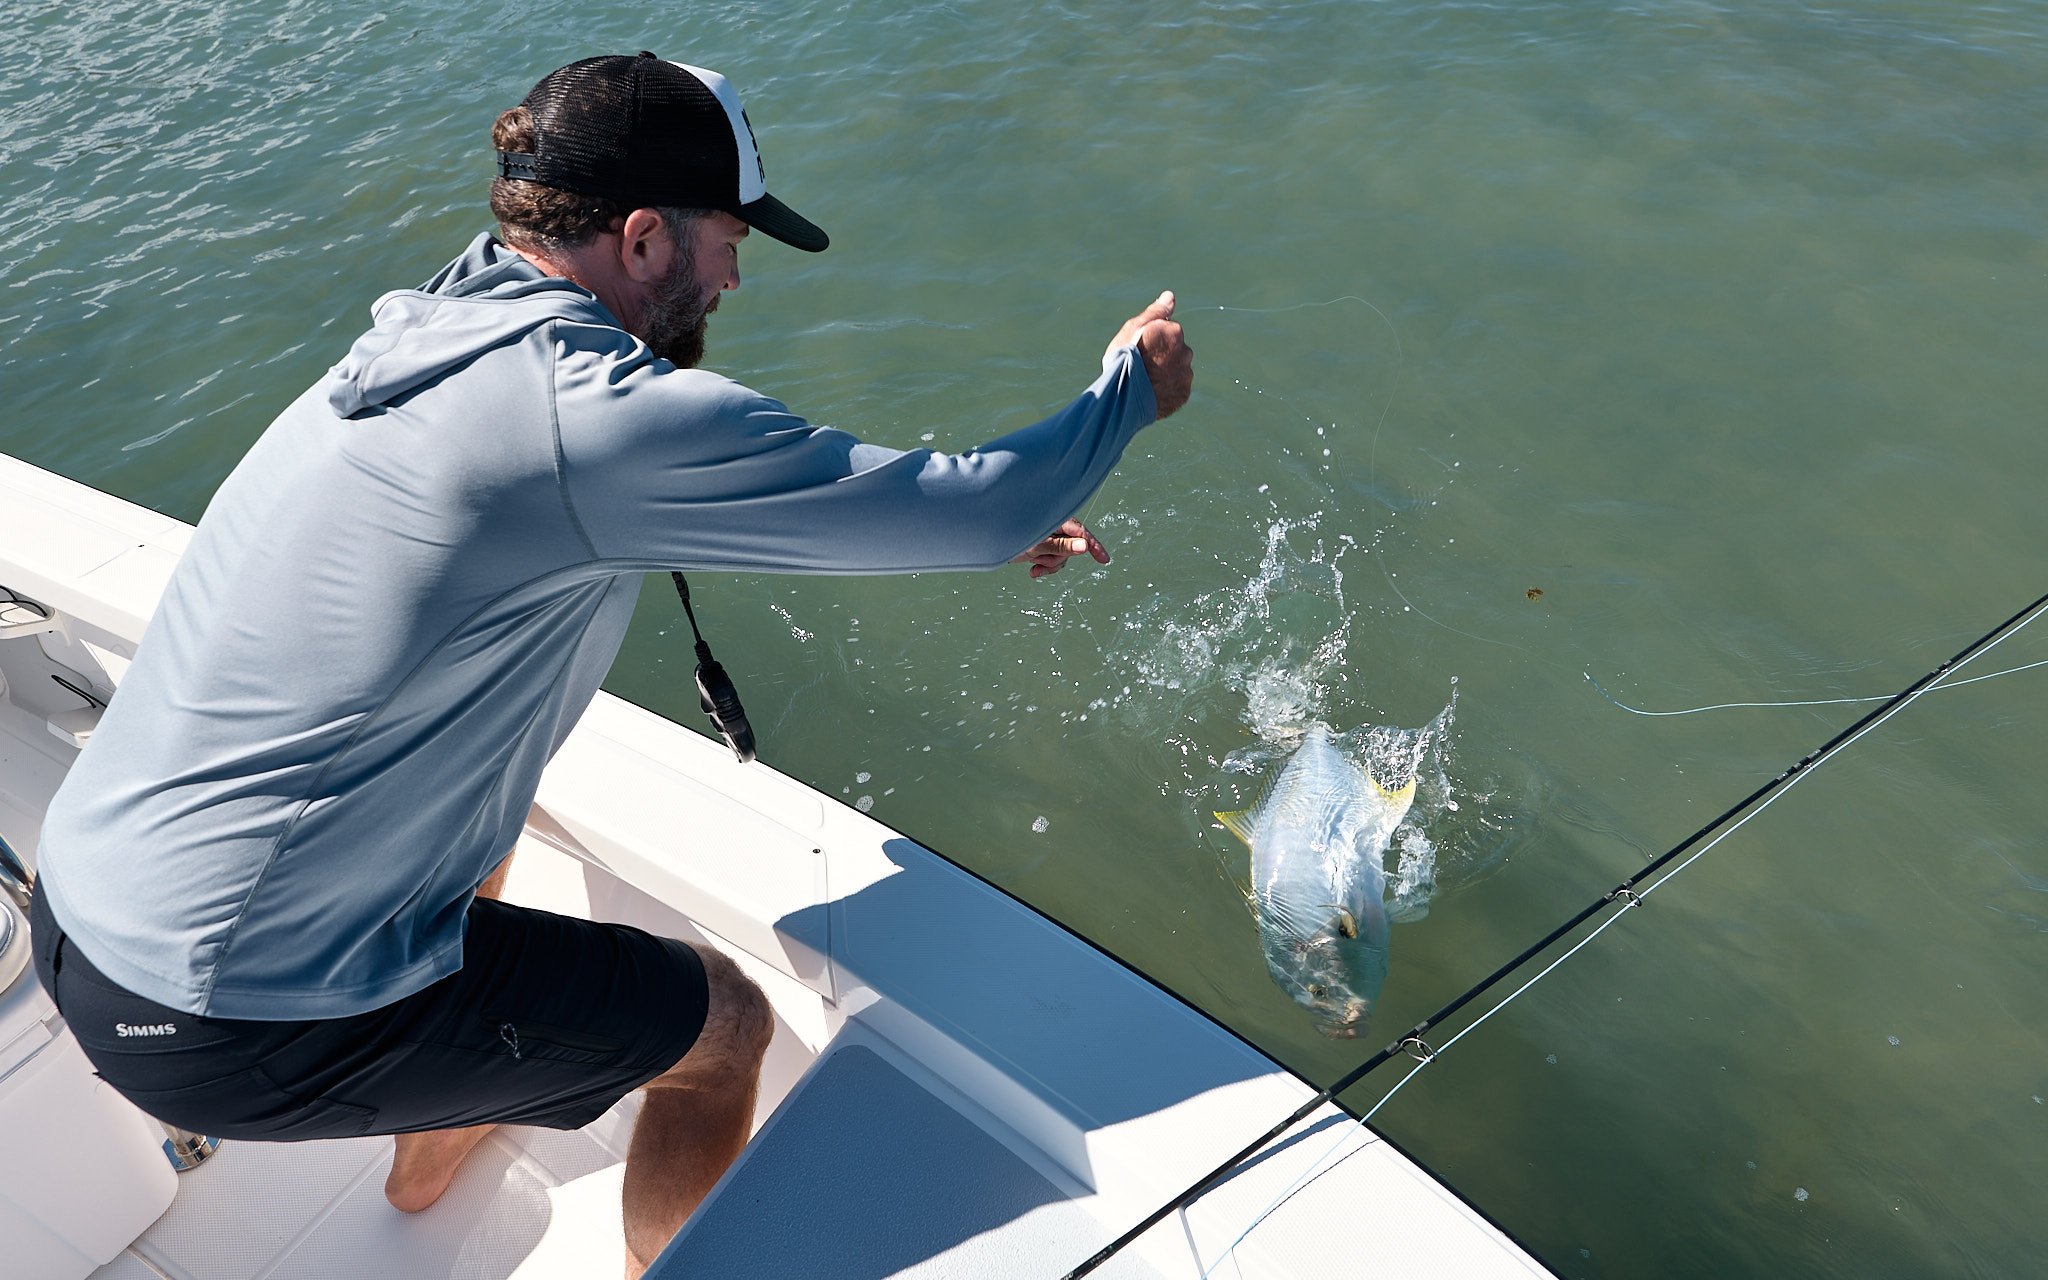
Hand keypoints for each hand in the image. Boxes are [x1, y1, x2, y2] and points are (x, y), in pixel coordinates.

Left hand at [1012, 518, 1110, 578]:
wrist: (991, 540)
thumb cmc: (1011, 534)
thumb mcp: (1038, 544)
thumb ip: (1062, 546)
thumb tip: (1084, 547)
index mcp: (1057, 520)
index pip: (1081, 533)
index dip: (1094, 546)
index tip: (1104, 560)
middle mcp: (1056, 528)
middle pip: (1071, 549)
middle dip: (1057, 559)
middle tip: (1039, 558)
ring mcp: (1050, 537)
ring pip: (1062, 558)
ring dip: (1048, 564)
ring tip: (1032, 562)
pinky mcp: (1043, 547)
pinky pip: (1053, 562)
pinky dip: (1044, 568)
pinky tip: (1033, 572)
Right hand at [1105, 290, 1193, 418]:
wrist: (1123, 396)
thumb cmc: (1124, 358)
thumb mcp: (1133, 328)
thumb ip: (1155, 312)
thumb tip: (1170, 296)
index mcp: (1174, 332)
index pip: (1168, 329)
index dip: (1152, 337)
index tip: (1140, 346)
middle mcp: (1185, 352)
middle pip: (1175, 349)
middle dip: (1162, 354)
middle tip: (1142, 364)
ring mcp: (1185, 374)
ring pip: (1177, 368)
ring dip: (1166, 371)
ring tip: (1146, 379)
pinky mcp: (1183, 394)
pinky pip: (1177, 387)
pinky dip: (1167, 388)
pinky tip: (1152, 391)